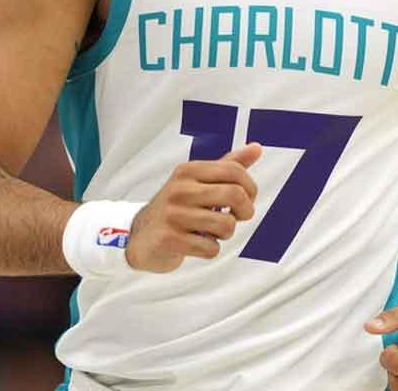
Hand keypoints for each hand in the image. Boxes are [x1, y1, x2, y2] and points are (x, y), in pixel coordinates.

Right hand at [125, 143, 261, 272]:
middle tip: (237, 217)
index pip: (234, 170)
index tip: (246, 199)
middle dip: (245, 211)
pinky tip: (197, 244)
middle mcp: (180, 188)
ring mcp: (173, 214)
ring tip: (211, 231)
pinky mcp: (169, 239)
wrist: (139, 237)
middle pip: (235, 195)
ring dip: (225, 234)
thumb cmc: (178, 208)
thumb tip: (257, 148)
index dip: (250, 187)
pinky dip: (210, 250)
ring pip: (226, 225)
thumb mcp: (199, 182)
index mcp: (189, 171)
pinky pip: (211, 248)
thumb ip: (228, 165)